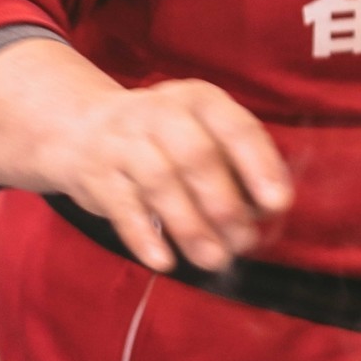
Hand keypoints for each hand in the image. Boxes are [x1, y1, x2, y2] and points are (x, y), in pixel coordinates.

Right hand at [0, 40, 292, 272]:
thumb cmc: (164, 140)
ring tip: (214, 259)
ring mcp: (124, 142)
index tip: (278, 203)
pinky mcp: (98, 175)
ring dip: (191, 226)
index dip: (259, 165)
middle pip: (197, 156)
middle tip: (244, 241)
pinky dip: (145, 236)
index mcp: (199, 100)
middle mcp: (160, 112)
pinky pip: (123, 208)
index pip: (234, 128)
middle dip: (224, 204)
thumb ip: (236, 166)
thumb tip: (268, 210)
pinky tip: (164, 261)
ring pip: (161, 182)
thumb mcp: (201, 133)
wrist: (82, 129)